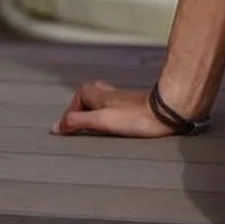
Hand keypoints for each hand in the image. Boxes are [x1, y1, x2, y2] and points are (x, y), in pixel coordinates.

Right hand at [53, 81, 174, 137]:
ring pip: (106, 100)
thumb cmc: (137, 117)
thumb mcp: (100, 120)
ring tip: (97, 126)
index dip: (70, 113)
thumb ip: (77, 122)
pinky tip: (119, 125)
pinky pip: (119, 108)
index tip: (66, 129)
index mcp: (99, 94)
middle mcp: (111, 94)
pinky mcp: (138, 107)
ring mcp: (125, 100)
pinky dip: (114, 115)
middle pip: (91, 95)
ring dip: (99, 112)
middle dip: (83, 107)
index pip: (77, 99)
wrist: (168, 112)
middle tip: (79, 122)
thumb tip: (56, 127)